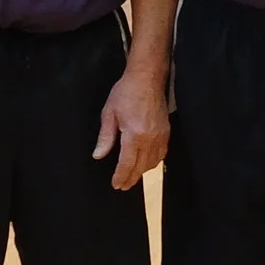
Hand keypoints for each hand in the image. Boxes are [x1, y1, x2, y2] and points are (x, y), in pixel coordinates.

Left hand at [94, 64, 169, 190]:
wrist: (147, 78)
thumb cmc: (126, 92)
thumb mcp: (109, 113)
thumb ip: (105, 137)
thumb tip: (98, 155)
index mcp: (134, 134)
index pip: (127, 163)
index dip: (120, 176)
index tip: (115, 184)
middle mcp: (150, 139)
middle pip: (141, 167)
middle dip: (131, 178)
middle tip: (122, 186)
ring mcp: (160, 136)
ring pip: (152, 163)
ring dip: (142, 172)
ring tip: (132, 176)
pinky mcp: (166, 132)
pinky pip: (161, 154)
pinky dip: (153, 162)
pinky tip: (146, 163)